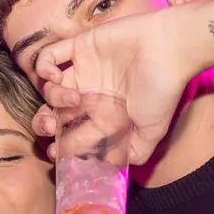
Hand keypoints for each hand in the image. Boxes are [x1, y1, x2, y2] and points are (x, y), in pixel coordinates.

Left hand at [30, 9, 197, 165]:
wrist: (169, 49)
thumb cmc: (162, 89)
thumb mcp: (153, 130)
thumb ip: (137, 150)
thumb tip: (117, 166)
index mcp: (105, 115)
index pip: (74, 134)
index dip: (62, 145)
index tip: (54, 152)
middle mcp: (91, 94)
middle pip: (54, 112)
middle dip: (45, 123)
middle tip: (50, 126)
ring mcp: (84, 70)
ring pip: (49, 88)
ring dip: (52, 97)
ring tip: (72, 97)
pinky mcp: (81, 47)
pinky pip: (48, 56)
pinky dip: (44, 67)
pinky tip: (55, 75)